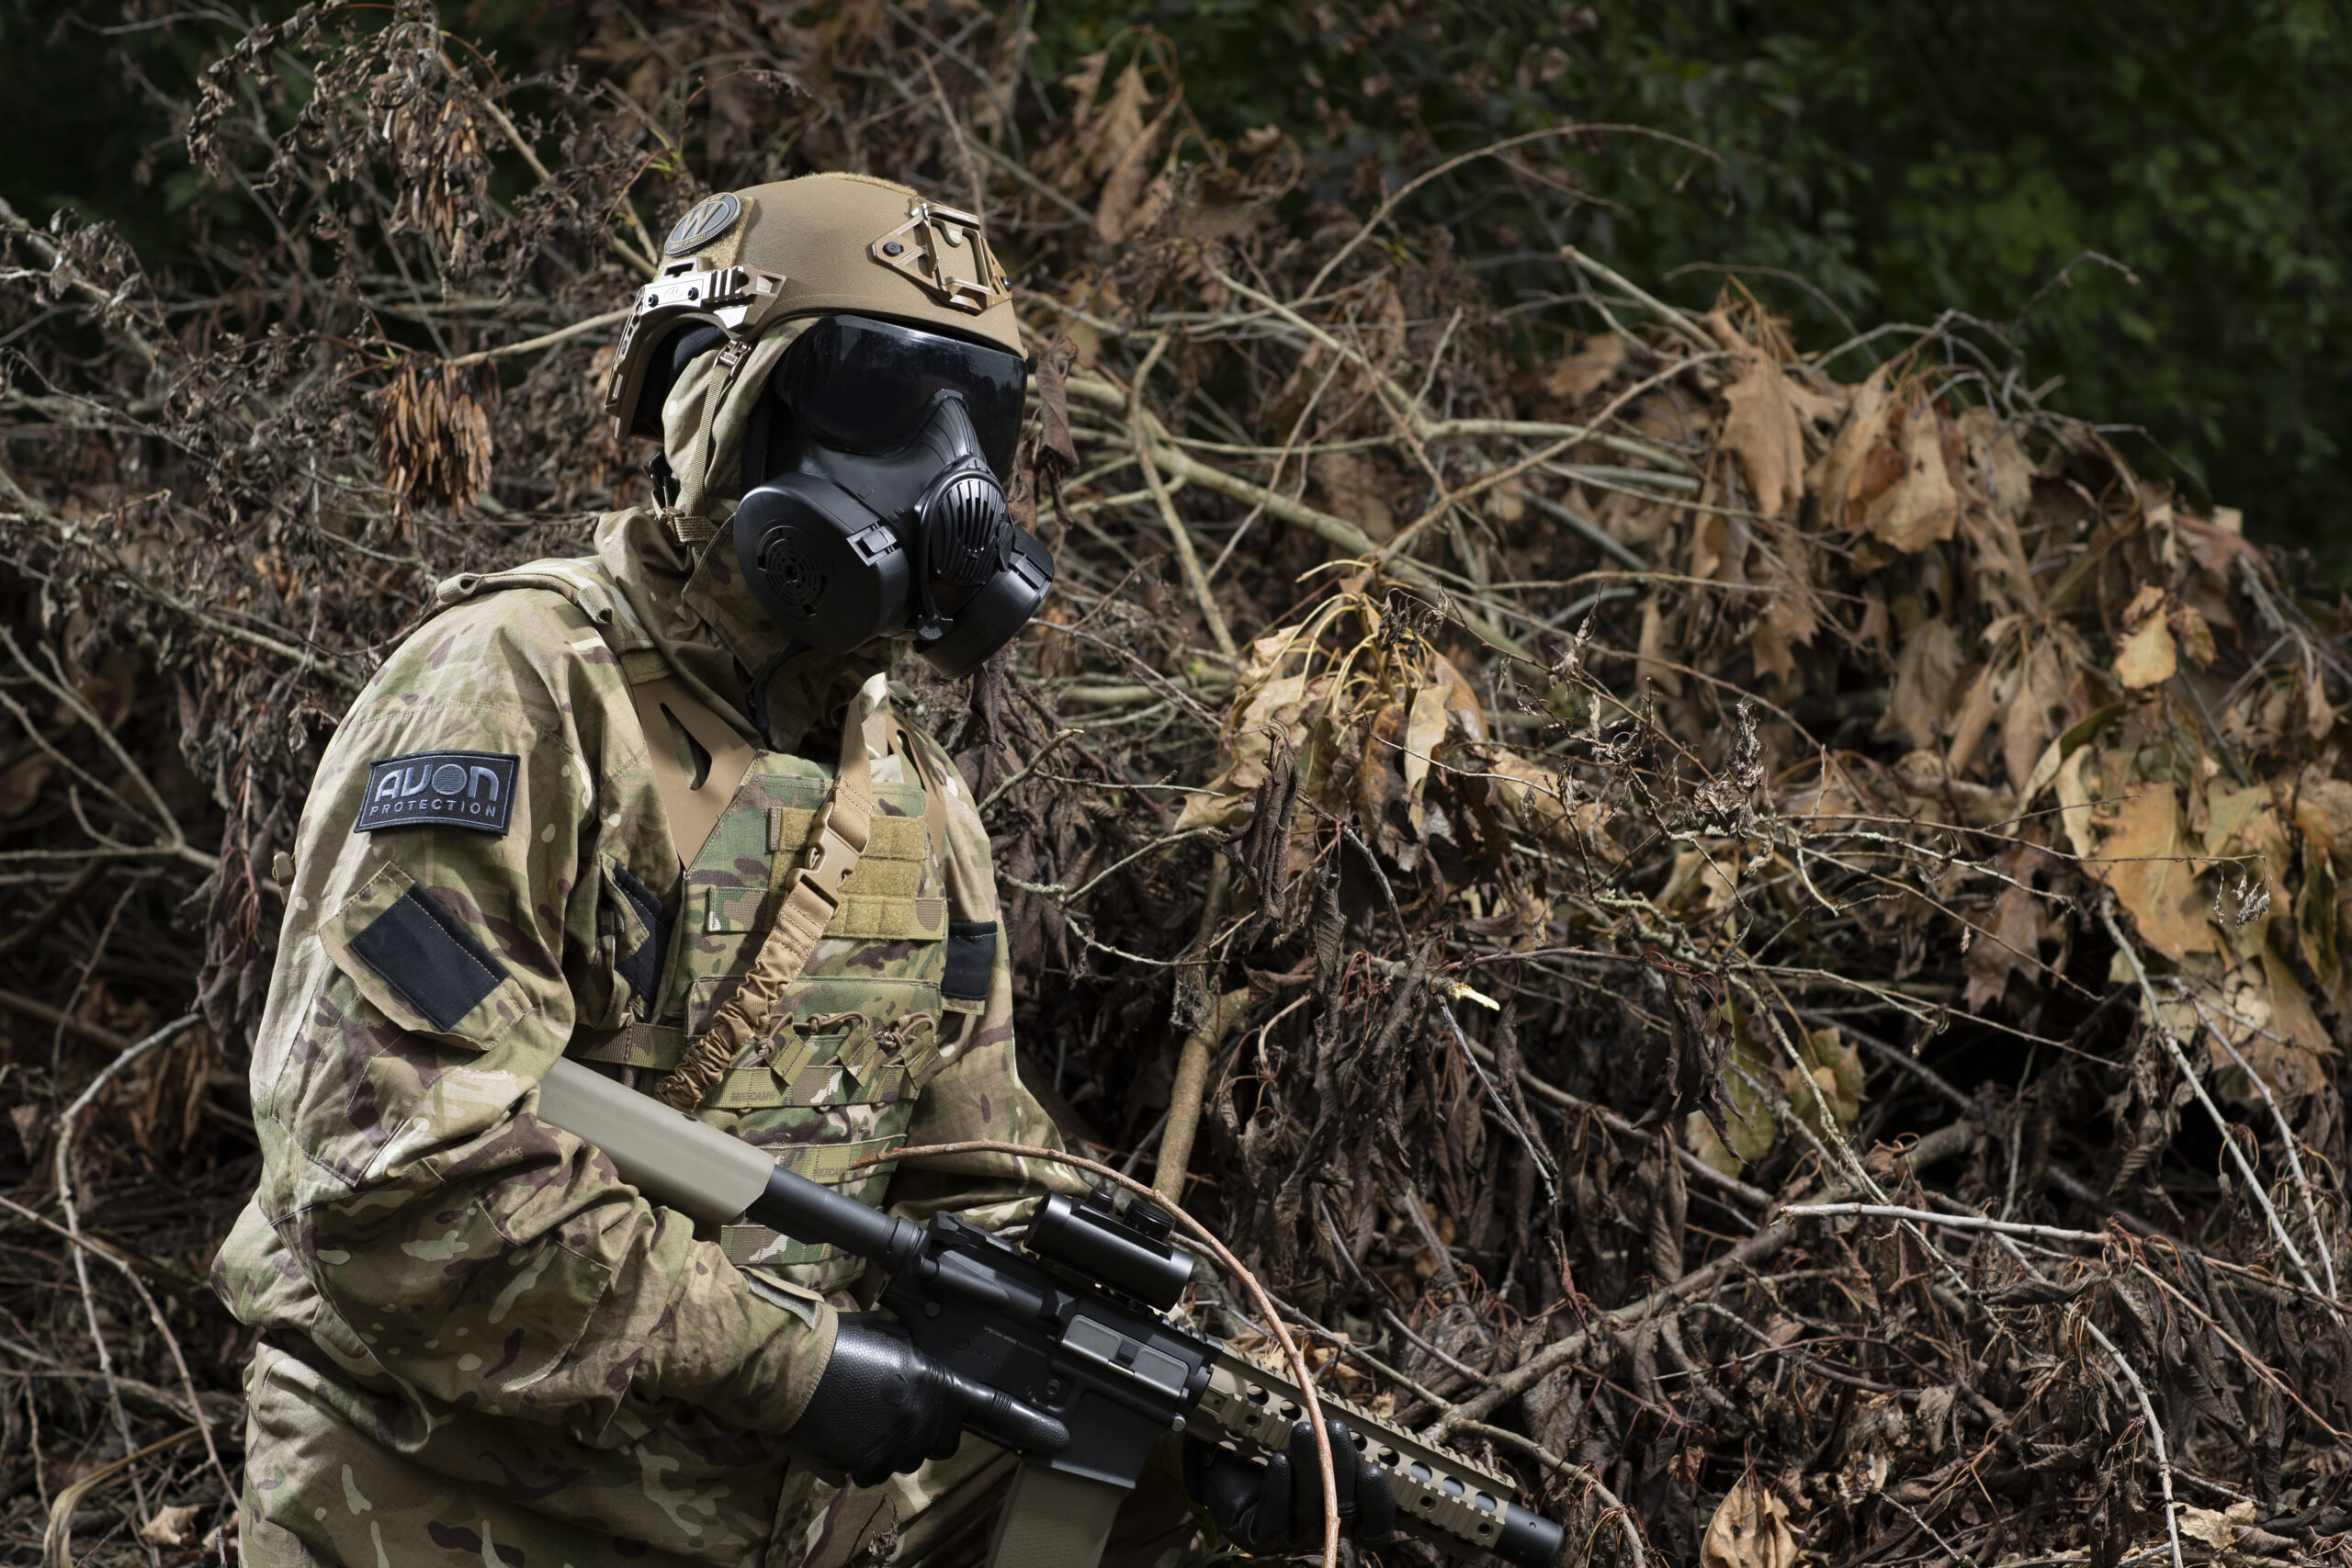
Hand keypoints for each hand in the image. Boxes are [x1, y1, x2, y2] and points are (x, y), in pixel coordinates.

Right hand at [788, 1315, 963, 1485]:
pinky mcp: (866, 1462)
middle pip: (940, 1446)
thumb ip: (913, 1353)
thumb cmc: (843, 1343)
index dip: (961, 1414)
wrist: (800, 1368)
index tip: (954, 1418)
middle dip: (924, 1437)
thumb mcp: (891, 1334)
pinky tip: (851, 1443)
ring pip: (906, 1463)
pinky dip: (864, 1465)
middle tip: (902, 1424)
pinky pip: (873, 1475)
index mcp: (934, 1383)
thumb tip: (919, 1354)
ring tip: (870, 1430)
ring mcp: (895, 1443)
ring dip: (893, 1451)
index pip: (975, 1410)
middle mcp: (921, 1417)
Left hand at [1183, 1418, 1396, 1553]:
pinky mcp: (1260, 1539)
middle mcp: (1321, 1532)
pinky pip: (1275, 1520)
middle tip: (1333, 1428)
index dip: (1378, 1505)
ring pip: (1309, 1513)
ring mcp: (1291, 1539)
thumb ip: (1338, 1449)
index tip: (1372, 1470)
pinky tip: (1278, 1460)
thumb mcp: (1314, 1448)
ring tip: (1303, 1431)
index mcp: (1344, 1516)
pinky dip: (1279, 1489)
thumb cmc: (1277, 1449)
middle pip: (1344, 1513)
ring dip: (1308, 1468)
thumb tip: (1359, 1431)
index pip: (1373, 1528)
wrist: (1226, 1459)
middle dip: (1340, 1467)